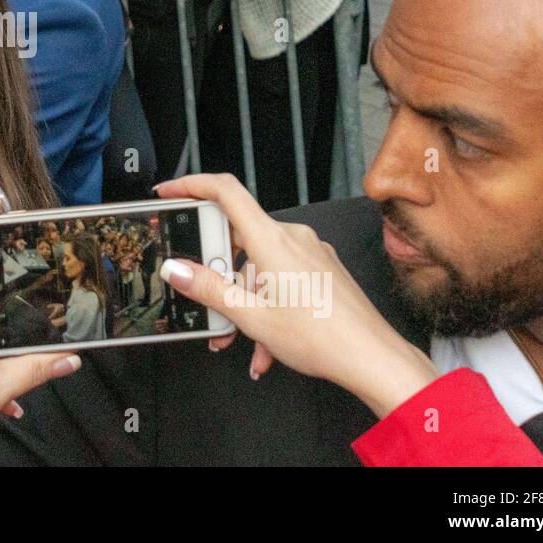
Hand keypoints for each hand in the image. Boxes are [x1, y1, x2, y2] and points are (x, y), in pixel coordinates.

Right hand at [154, 174, 437, 418]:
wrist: (372, 358)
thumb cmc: (322, 337)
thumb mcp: (252, 317)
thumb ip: (209, 290)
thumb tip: (178, 269)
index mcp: (272, 240)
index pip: (225, 191)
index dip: (192, 185)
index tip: (169, 192)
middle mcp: (292, 238)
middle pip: (238, 237)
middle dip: (217, 273)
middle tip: (204, 299)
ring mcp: (309, 252)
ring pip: (259, 265)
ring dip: (243, 299)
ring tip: (239, 339)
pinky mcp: (321, 269)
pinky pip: (281, 277)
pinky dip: (266, 303)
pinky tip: (265, 342)